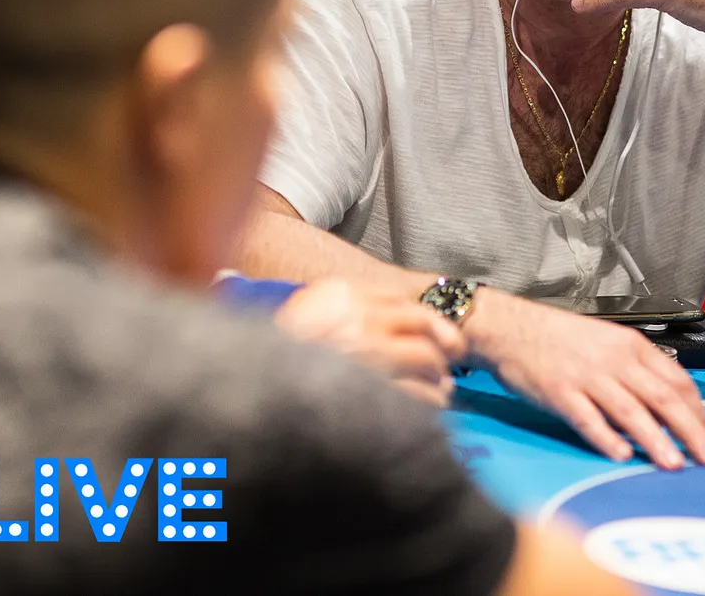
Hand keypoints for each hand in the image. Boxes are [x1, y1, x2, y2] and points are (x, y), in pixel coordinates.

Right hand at [275, 278, 465, 407]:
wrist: (250, 386)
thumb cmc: (280, 349)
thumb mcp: (310, 308)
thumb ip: (350, 302)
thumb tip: (396, 313)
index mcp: (344, 295)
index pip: (403, 301)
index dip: (433, 319)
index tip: (446, 336)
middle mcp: (358, 320)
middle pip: (422, 325)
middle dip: (445, 343)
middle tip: (454, 357)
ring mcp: (364, 357)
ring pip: (425, 360)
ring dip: (440, 377)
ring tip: (442, 390)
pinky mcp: (368, 393)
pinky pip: (415, 396)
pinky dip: (430, 403)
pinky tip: (432, 409)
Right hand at [466, 291, 704, 469]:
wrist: (510, 327)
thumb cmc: (558, 338)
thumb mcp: (607, 342)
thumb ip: (636, 369)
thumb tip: (665, 405)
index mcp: (631, 345)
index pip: (678, 380)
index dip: (698, 411)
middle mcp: (615, 360)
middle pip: (664, 398)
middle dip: (691, 431)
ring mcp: (587, 376)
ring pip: (632, 412)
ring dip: (657, 440)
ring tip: (674, 464)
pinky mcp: (560, 392)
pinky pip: (589, 419)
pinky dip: (607, 438)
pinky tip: (622, 455)